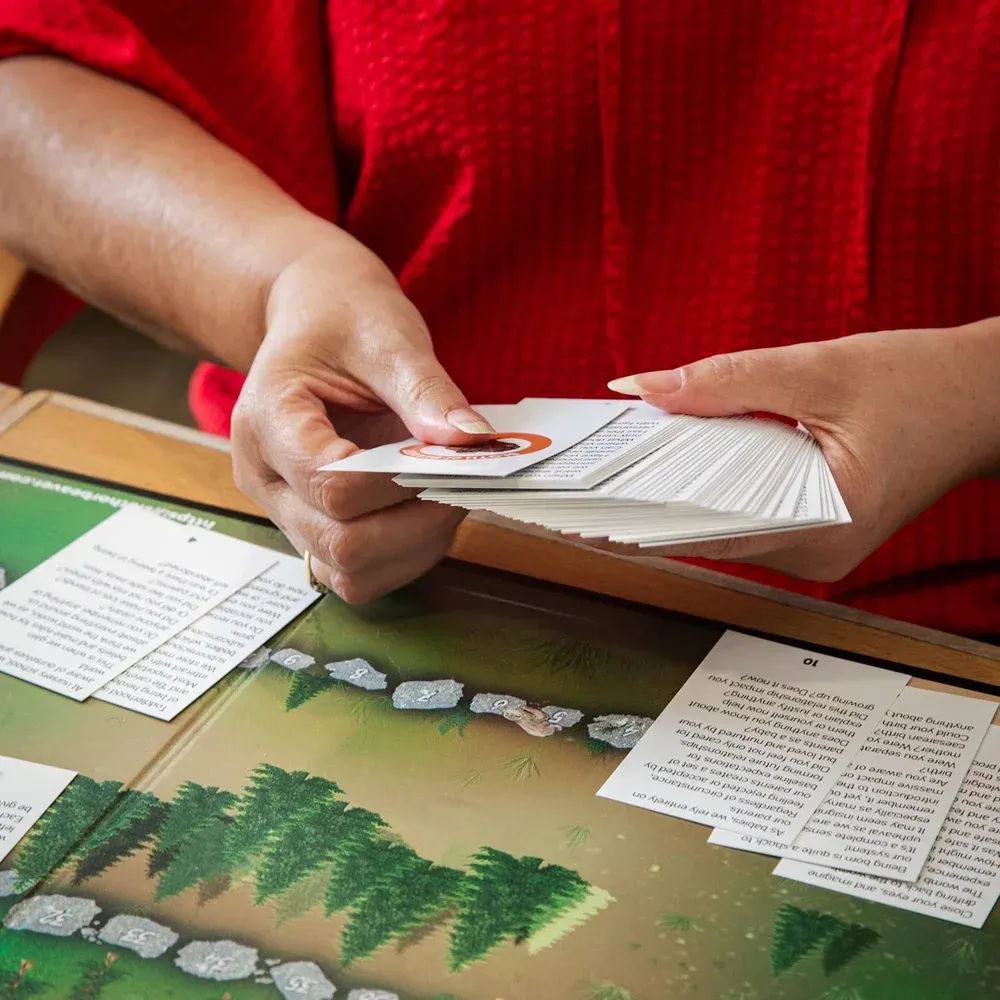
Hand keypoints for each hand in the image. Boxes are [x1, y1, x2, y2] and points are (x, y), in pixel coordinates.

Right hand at [231, 238, 493, 602]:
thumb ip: (425, 390)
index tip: (453, 459)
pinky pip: (358, 574)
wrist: (314, 318)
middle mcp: (264, 478)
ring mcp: (284, 511)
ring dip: (413, 549)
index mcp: (267, 420)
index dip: (400, 484)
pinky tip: (430, 515)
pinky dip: (404, 557)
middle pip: (340, 543)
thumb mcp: (386, 335)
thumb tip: (472, 441)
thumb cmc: (342, 319)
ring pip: (350, 574)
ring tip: (448, 498)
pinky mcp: (312, 530)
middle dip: (415, 524)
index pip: (331, 485)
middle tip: (461, 484)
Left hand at [604, 320, 999, 580]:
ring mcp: (815, 547)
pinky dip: (714, 485)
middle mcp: (816, 552)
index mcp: (825, 526)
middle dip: (650, 501)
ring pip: (725, 523)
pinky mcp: (813, 528)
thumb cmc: (920, 383)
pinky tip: (679, 459)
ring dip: (680, 491)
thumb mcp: (817, 368)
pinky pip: (746, 512)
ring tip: (620, 465)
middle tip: (589, 478)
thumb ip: (725, 380)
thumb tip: (644, 387)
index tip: (583, 514)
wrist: (983, 398)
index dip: (639, 521)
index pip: (707, 532)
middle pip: (710, 530)